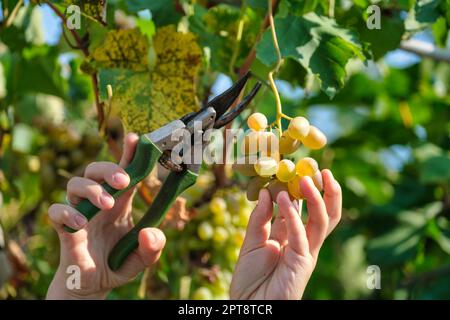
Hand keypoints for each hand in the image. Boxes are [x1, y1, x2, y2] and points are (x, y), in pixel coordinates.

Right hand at [46, 133, 165, 299]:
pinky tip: (82, 223)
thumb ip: (153, 248)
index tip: (135, 139)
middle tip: (124, 181)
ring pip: (75, 183)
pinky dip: (67, 212)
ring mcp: (80, 212)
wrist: (94, 285)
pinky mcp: (64, 228)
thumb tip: (149, 233)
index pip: (125, 171)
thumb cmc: (118, 264)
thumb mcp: (143, 259)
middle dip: (109, 169)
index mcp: (121, 202)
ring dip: (91, 189)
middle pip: (96, 170)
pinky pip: (56, 211)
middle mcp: (99, 202)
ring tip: (107, 204)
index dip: (129, 154)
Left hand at [230, 169, 341, 299]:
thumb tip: (268, 191)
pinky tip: (282, 199)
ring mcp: (305, 252)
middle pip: (325, 214)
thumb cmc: (250, 277)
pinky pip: (301, 235)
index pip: (302, 207)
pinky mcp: (303, 263)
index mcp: (290, 235)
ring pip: (322, 222)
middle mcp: (302, 241)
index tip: (299, 167)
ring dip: (316, 199)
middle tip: (321, 171)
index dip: (302, 188)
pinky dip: (293, 216)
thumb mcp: (251, 241)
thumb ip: (259, 218)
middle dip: (327, 192)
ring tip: (306, 179)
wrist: (248, 305)